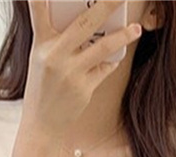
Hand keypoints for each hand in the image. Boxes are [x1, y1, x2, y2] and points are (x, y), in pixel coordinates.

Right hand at [23, 0, 142, 138]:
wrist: (43, 124)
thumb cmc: (43, 87)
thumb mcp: (41, 59)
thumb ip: (58, 39)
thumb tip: (87, 21)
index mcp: (41, 43)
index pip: (38, 11)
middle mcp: (55, 55)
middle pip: (85, 23)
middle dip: (106, 5)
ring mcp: (71, 72)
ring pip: (103, 48)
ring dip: (123, 36)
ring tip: (137, 28)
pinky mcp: (84, 88)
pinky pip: (105, 69)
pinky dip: (112, 62)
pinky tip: (115, 59)